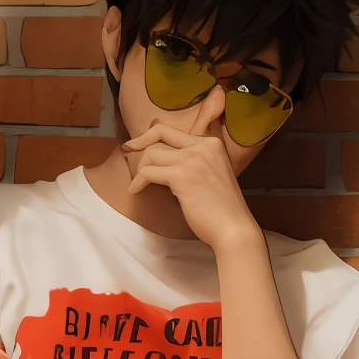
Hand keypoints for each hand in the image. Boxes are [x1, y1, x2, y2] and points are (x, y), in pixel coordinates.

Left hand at [122, 109, 262, 251]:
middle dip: (139, 144)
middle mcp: (203, 146)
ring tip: (142, 183)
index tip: (135, 143)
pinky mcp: (182, 175)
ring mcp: (193, 159)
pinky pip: (148, 172)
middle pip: (159, 135)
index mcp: (211, 143)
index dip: (149, 135)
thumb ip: (194, 158)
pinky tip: (136, 190)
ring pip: (151, 154)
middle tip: (126, 151)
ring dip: (142, 169)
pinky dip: (138, 182)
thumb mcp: (212, 172)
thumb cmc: (221, 208)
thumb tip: (162, 153)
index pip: (171, 129)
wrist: (233, 228)